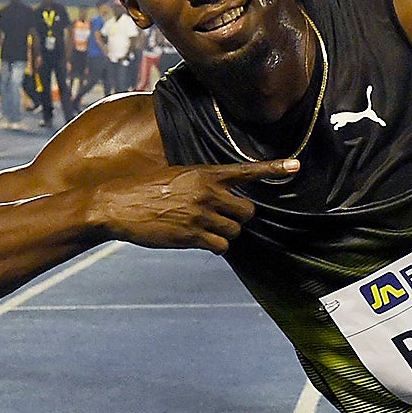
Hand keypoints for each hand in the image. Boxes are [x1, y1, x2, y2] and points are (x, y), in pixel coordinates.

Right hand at [90, 158, 298, 253]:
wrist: (115, 204)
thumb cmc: (143, 189)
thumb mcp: (175, 175)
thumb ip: (201, 184)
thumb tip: (220, 197)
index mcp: (204, 173)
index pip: (245, 170)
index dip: (273, 167)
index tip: (295, 165)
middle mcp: (207, 192)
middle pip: (247, 212)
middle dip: (238, 218)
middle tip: (222, 219)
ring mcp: (200, 215)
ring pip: (234, 232)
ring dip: (224, 234)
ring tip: (203, 229)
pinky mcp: (191, 236)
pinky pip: (221, 247)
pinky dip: (215, 247)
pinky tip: (198, 240)